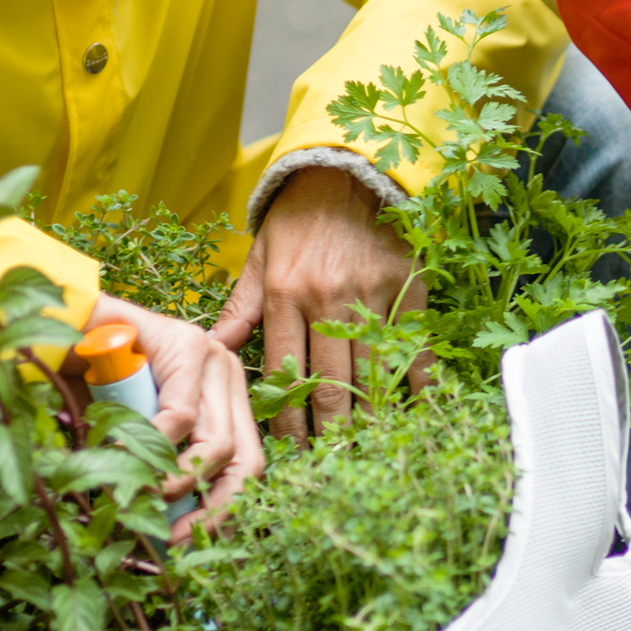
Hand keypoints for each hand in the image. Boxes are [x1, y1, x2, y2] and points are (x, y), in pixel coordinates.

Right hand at [66, 293, 261, 539]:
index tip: (186, 544)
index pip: (245, 464)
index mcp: (224, 397)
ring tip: (141, 500)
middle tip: (173, 540)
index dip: (221, 511)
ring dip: (176, 483)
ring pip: (219, 444)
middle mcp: (227, 376)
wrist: (57, 323)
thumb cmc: (89, 379)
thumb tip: (165, 532)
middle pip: (245, 461)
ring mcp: (213, 357)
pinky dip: (152, 447)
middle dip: (211, 510)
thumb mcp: (129, 432)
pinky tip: (120, 456)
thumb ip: (153, 467)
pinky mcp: (185, 345)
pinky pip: (181, 416)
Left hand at [213, 166, 426, 439]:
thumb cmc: (300, 216)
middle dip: (329, 427)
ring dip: (371, 413)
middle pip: (330, 382)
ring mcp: (372, 296)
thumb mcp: (261, 256)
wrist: (349, 171)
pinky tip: (418, 407)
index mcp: (286, 295)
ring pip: (371, 370)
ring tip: (366, 444)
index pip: (285, 372)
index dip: (288, 417)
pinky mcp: (406, 288)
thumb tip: (212, 348)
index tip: (289, 449)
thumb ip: (241, 306)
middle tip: (329, 459)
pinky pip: (413, 343)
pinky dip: (418, 378)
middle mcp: (328, 300)